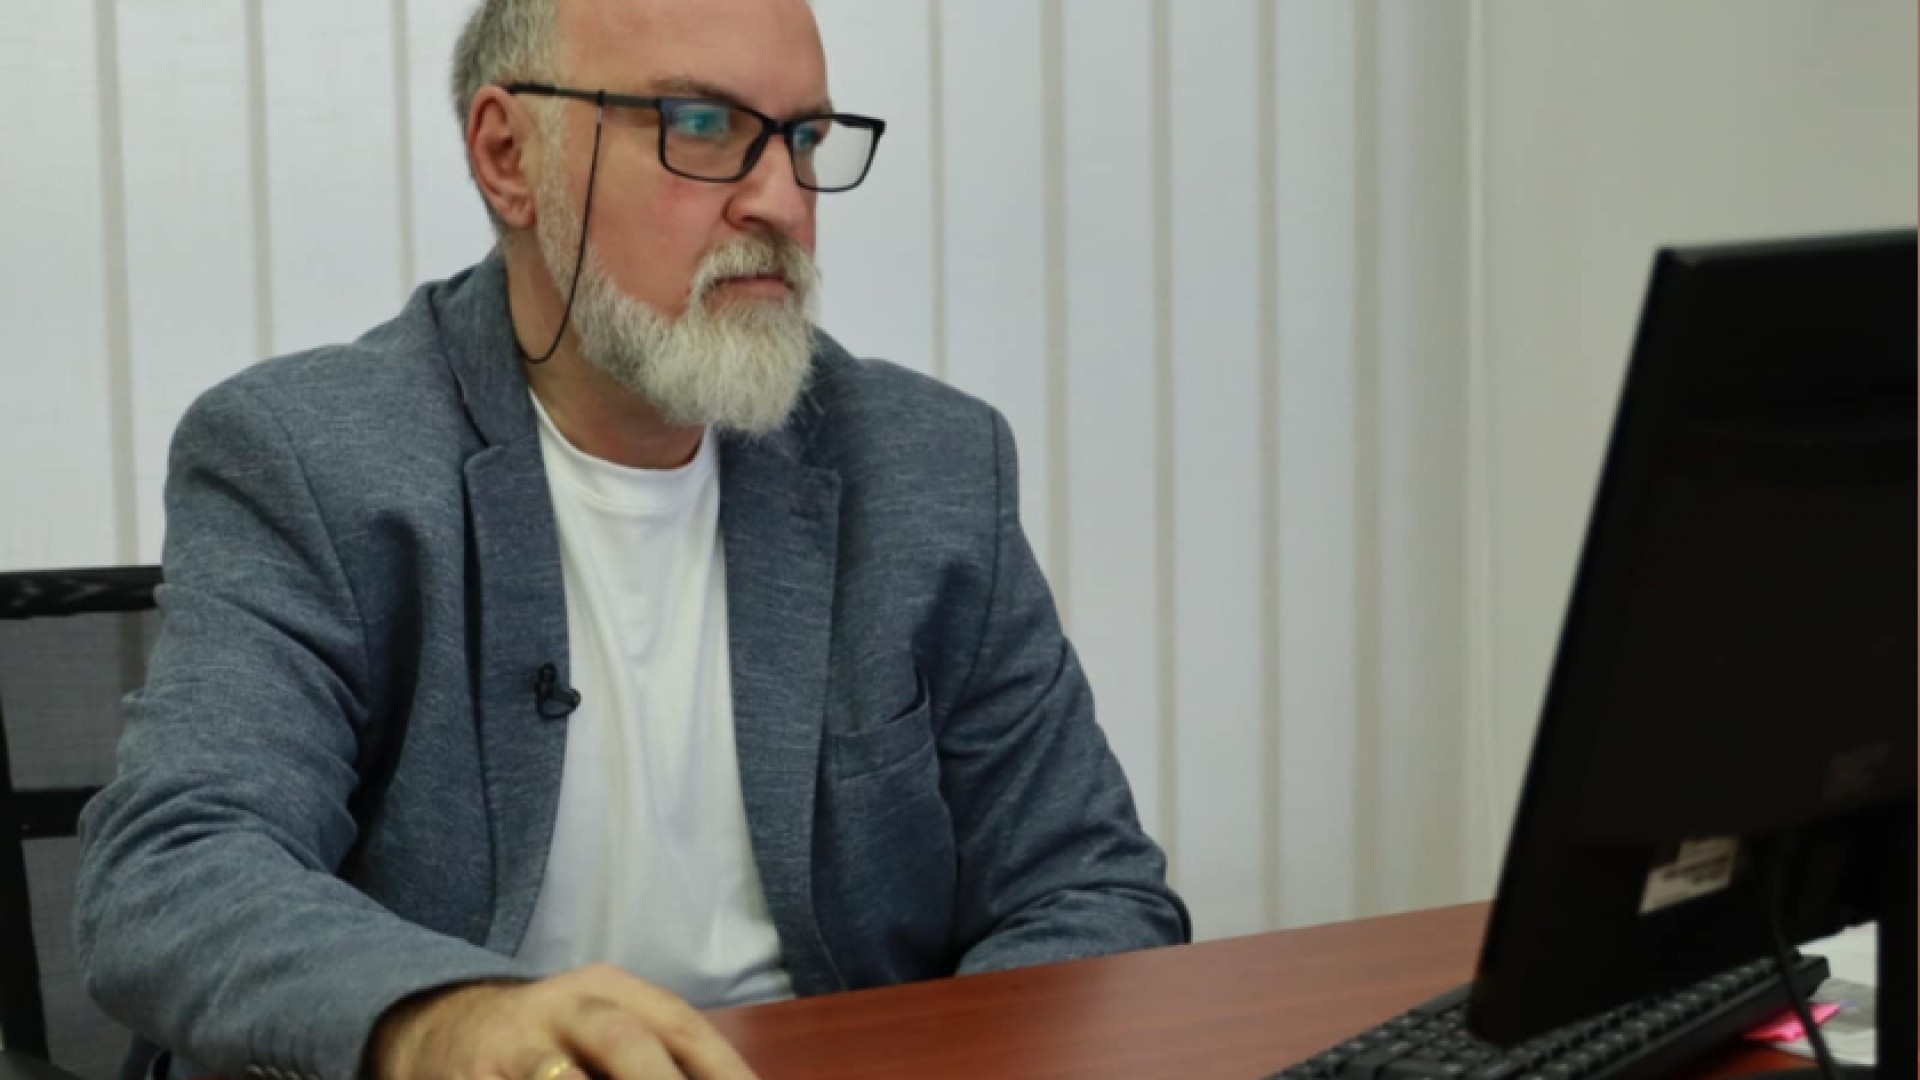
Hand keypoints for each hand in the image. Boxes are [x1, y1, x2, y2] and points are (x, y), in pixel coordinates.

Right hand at [370, 965, 758, 1079]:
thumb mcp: (602, 1027)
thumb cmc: (548, 1039)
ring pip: (564, 1079)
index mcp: (607, 989)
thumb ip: (659, 1054)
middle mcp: (561, 1008)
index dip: (720, 1066)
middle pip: (623, 1042)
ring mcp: (511, 1047)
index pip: (677, 1024)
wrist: (435, 1025)